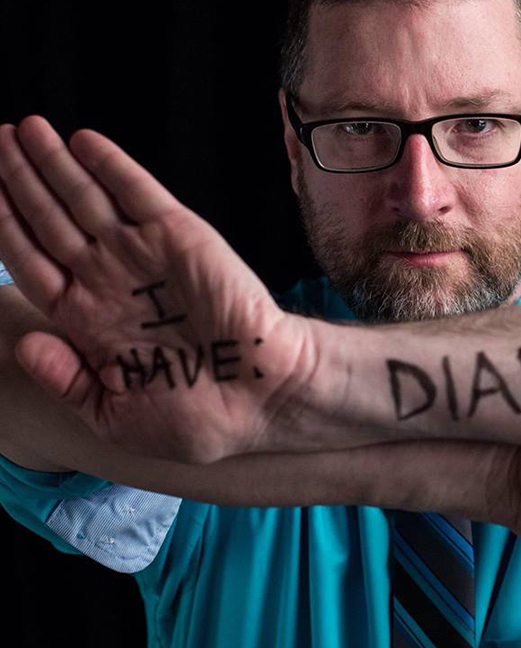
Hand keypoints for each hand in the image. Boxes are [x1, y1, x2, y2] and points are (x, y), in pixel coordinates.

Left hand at [0, 116, 311, 462]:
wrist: (260, 397)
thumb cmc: (195, 419)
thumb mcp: (115, 417)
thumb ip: (66, 381)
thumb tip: (25, 344)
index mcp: (88, 321)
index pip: (32, 263)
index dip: (4, 227)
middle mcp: (109, 281)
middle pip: (50, 220)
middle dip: (21, 181)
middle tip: (0, 141)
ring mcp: (142, 255)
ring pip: (85, 198)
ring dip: (52, 164)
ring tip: (22, 131)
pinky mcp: (178, 235)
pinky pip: (137, 192)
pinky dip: (109, 165)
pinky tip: (80, 140)